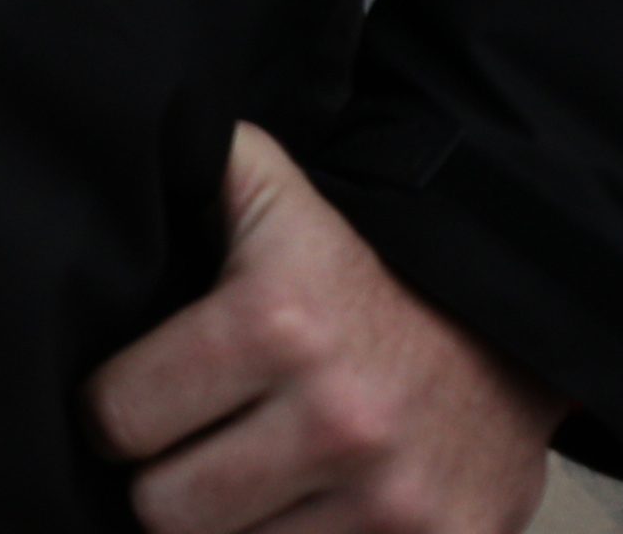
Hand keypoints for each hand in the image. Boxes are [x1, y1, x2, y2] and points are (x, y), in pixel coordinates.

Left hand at [86, 124, 556, 532]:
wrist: (517, 335)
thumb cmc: (366, 278)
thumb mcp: (277, 199)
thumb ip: (193, 170)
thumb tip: (105, 129)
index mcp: (277, 323)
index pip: (117, 417)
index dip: (114, 412)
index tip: (138, 404)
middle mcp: (338, 418)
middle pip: (165, 508)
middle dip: (166, 483)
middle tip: (189, 455)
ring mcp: (392, 501)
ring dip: (234, 528)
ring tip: (250, 482)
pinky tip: (304, 514)